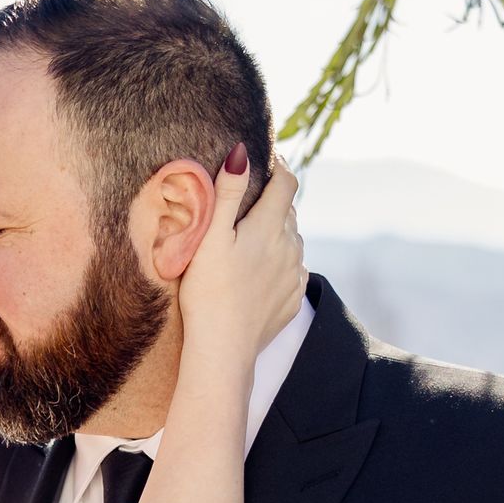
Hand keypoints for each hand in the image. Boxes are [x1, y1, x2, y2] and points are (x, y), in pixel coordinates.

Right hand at [182, 154, 304, 353]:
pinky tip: (257, 273)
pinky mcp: (293, 298)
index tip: (267, 159)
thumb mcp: (210, 237)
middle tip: (246, 203)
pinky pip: (292, 269)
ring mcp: (295, 274)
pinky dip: (279, 262)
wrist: (223, 349)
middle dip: (273, 200)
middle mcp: (290, 246)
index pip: (287, 182)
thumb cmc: (208, 291)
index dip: (279, 165)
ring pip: (291, 240)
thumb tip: (241, 153)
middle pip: (289, 211)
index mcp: (270, 226)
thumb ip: (226, 193)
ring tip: (249, 240)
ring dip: (276, 232)